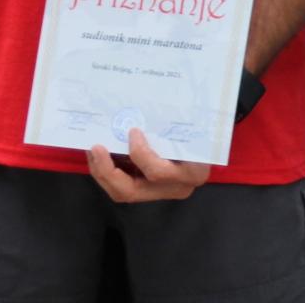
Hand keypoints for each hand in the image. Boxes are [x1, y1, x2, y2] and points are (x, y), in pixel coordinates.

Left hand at [87, 129, 211, 202]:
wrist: (211, 140)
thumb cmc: (202, 129)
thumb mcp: (194, 127)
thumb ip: (171, 126)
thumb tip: (139, 111)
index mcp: (191, 172)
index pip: (158, 173)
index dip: (140, 155)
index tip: (133, 132)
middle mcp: (176, 187)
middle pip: (133, 191)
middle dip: (108, 171)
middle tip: (96, 147)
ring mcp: (161, 192)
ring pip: (124, 193)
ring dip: (102, 173)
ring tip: (93, 150)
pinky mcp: (150, 189)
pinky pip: (123, 187)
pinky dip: (107, 172)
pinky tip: (100, 155)